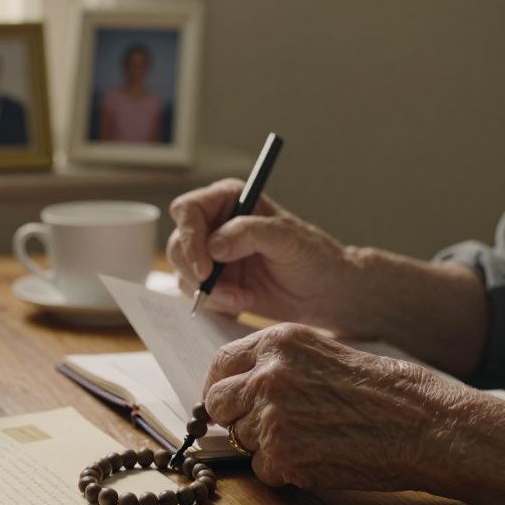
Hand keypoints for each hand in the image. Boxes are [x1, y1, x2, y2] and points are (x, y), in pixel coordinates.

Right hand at [167, 178, 376, 337]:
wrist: (326, 292)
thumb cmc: (314, 257)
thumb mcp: (287, 238)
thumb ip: (250, 233)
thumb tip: (214, 245)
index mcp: (229, 200)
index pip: (188, 210)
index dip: (190, 238)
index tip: (206, 268)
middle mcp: (215, 224)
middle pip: (178, 244)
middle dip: (195, 272)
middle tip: (224, 292)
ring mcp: (213, 255)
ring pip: (183, 273)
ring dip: (209, 292)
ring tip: (241, 298)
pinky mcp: (216, 282)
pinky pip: (196, 295)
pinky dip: (215, 304)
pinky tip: (242, 303)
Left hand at [202, 323, 470, 491]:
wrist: (423, 423)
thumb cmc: (383, 389)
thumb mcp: (322, 353)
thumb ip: (277, 364)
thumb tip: (236, 385)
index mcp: (277, 343)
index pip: (220, 365)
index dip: (221, 387)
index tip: (227, 401)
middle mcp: (267, 376)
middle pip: (216, 404)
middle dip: (234, 418)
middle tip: (266, 426)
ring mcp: (272, 418)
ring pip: (240, 440)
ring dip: (266, 445)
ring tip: (312, 438)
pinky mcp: (284, 457)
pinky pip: (262, 470)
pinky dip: (284, 471)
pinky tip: (319, 457)